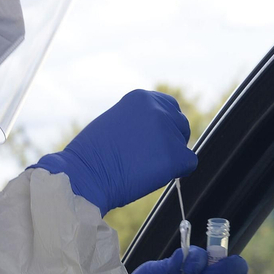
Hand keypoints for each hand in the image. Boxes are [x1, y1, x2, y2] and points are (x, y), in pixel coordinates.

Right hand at [33, 90, 197, 214]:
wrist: (85, 176)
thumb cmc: (92, 155)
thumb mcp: (116, 122)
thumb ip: (139, 121)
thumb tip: (155, 133)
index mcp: (141, 98)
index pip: (169, 106)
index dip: (164, 125)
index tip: (154, 139)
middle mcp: (157, 109)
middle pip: (180, 125)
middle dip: (170, 141)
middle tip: (149, 157)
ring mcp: (167, 132)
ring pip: (183, 146)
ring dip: (170, 157)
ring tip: (142, 166)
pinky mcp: (174, 156)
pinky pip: (189, 164)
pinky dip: (176, 172)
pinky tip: (153, 175)